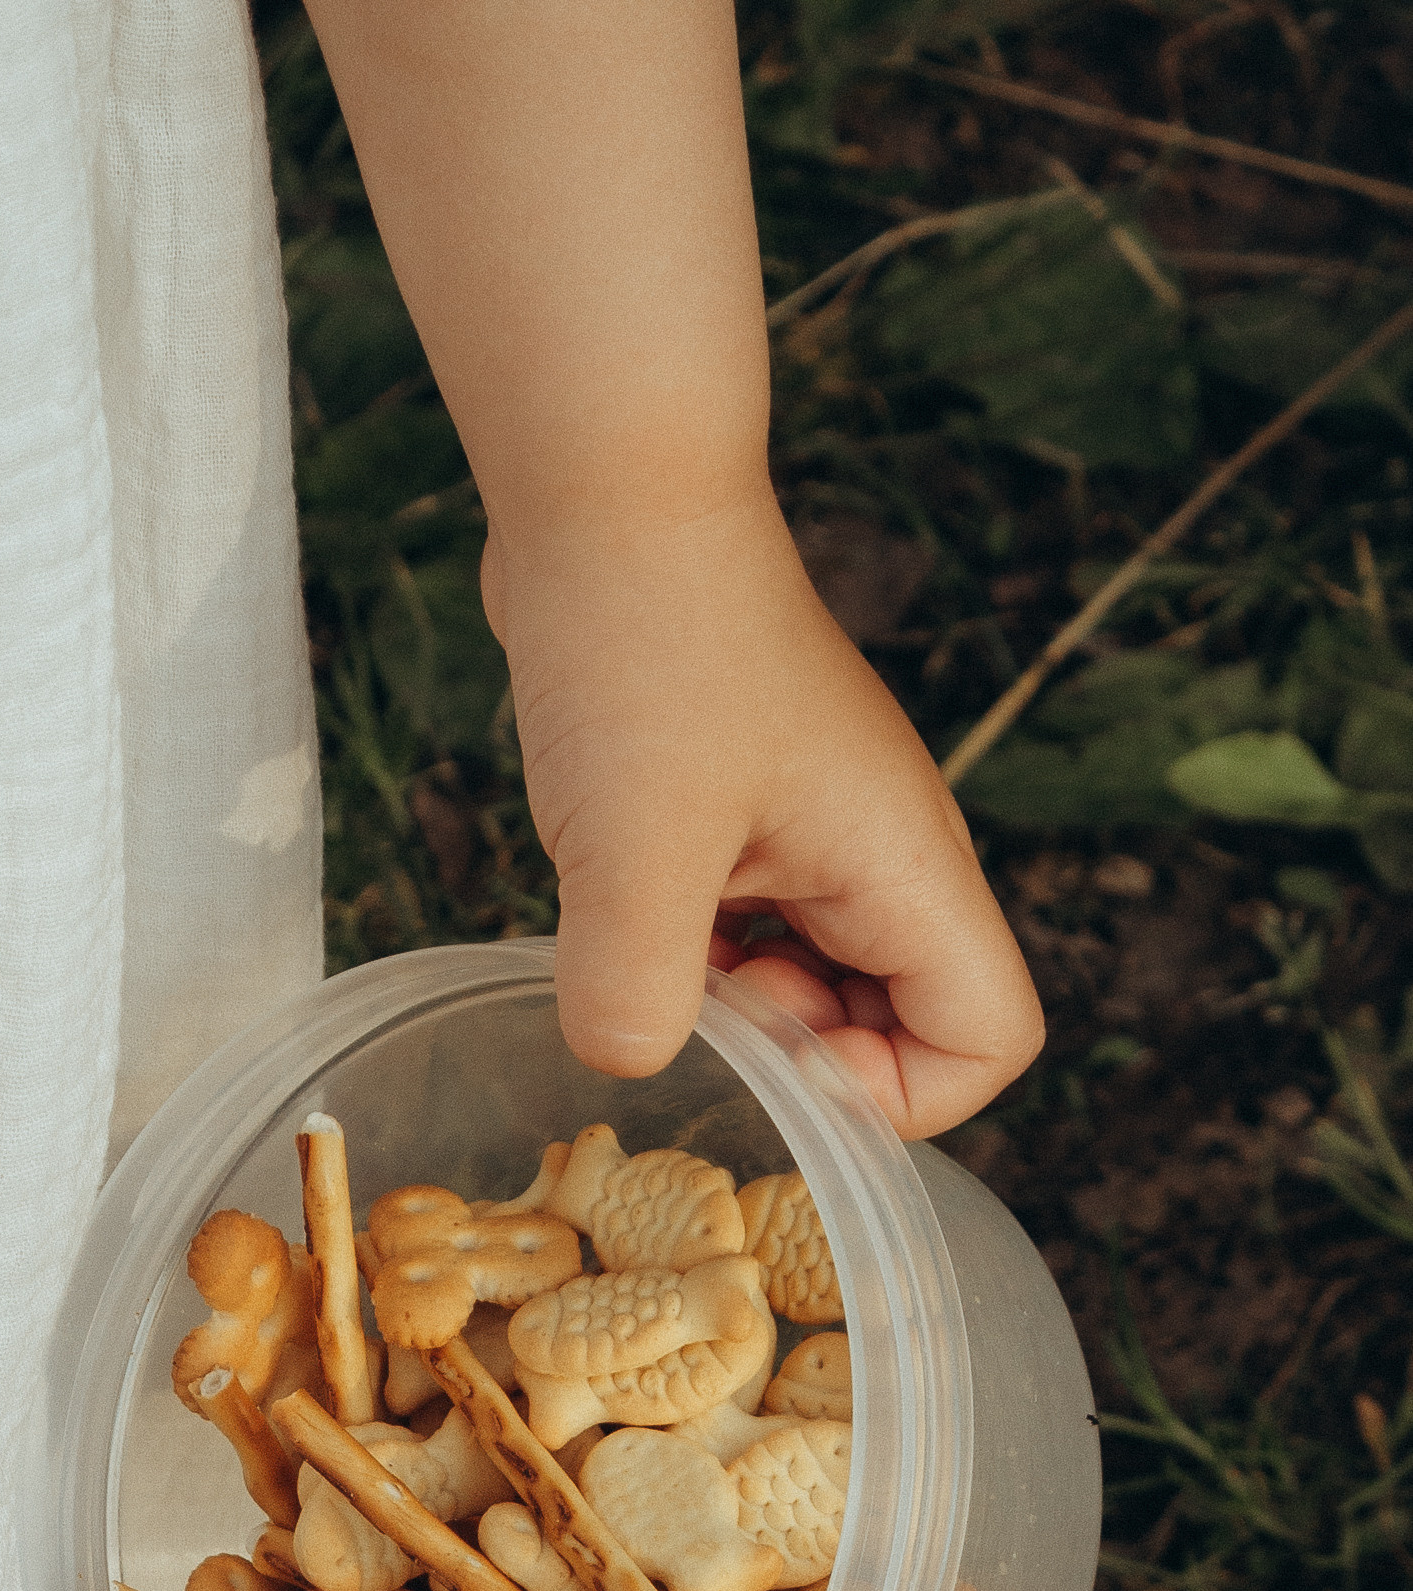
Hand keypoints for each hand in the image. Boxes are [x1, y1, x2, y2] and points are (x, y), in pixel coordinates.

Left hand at [485, 492, 1043, 1139]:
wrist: (603, 496)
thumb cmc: (646, 647)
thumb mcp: (634, 849)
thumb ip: (638, 991)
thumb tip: (632, 1063)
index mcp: (904, 864)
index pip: (986, 1038)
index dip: (894, 1095)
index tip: (775, 1056)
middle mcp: (882, 853)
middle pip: (899, 1025)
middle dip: (799, 1054)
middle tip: (695, 1008)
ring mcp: (813, 831)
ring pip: (810, 982)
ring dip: (735, 1008)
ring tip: (649, 963)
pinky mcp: (741, 814)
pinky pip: (743, 932)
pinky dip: (689, 956)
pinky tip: (615, 923)